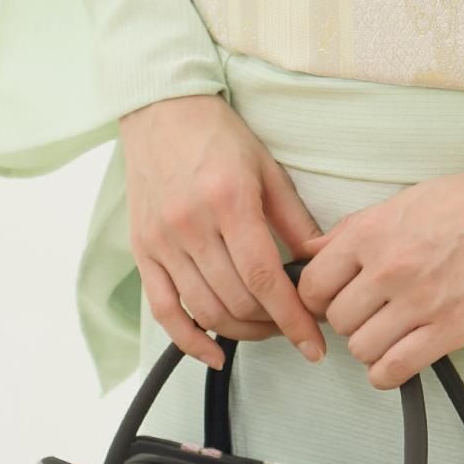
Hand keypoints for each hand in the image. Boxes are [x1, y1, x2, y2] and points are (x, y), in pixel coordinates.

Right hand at [120, 93, 326, 369]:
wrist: (163, 111)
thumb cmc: (217, 135)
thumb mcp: (267, 167)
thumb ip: (294, 218)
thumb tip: (320, 262)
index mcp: (229, 201)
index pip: (264, 278)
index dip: (293, 319)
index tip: (314, 343)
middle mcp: (191, 225)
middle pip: (237, 300)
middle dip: (274, 325)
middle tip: (296, 326)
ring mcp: (162, 241)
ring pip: (206, 310)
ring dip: (242, 332)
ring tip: (266, 329)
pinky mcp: (143, 250)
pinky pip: (164, 310)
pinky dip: (189, 340)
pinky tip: (214, 351)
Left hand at [295, 153, 463, 389]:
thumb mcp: (401, 202)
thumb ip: (352, 230)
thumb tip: (312, 251)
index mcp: (371, 232)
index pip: (313, 283)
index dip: (318, 296)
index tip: (331, 299)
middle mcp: (388, 268)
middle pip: (337, 320)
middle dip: (348, 320)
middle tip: (369, 312)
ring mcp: (419, 301)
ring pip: (361, 348)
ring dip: (370, 345)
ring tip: (390, 331)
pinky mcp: (451, 329)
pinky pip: (395, 369)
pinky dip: (388, 372)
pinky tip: (399, 357)